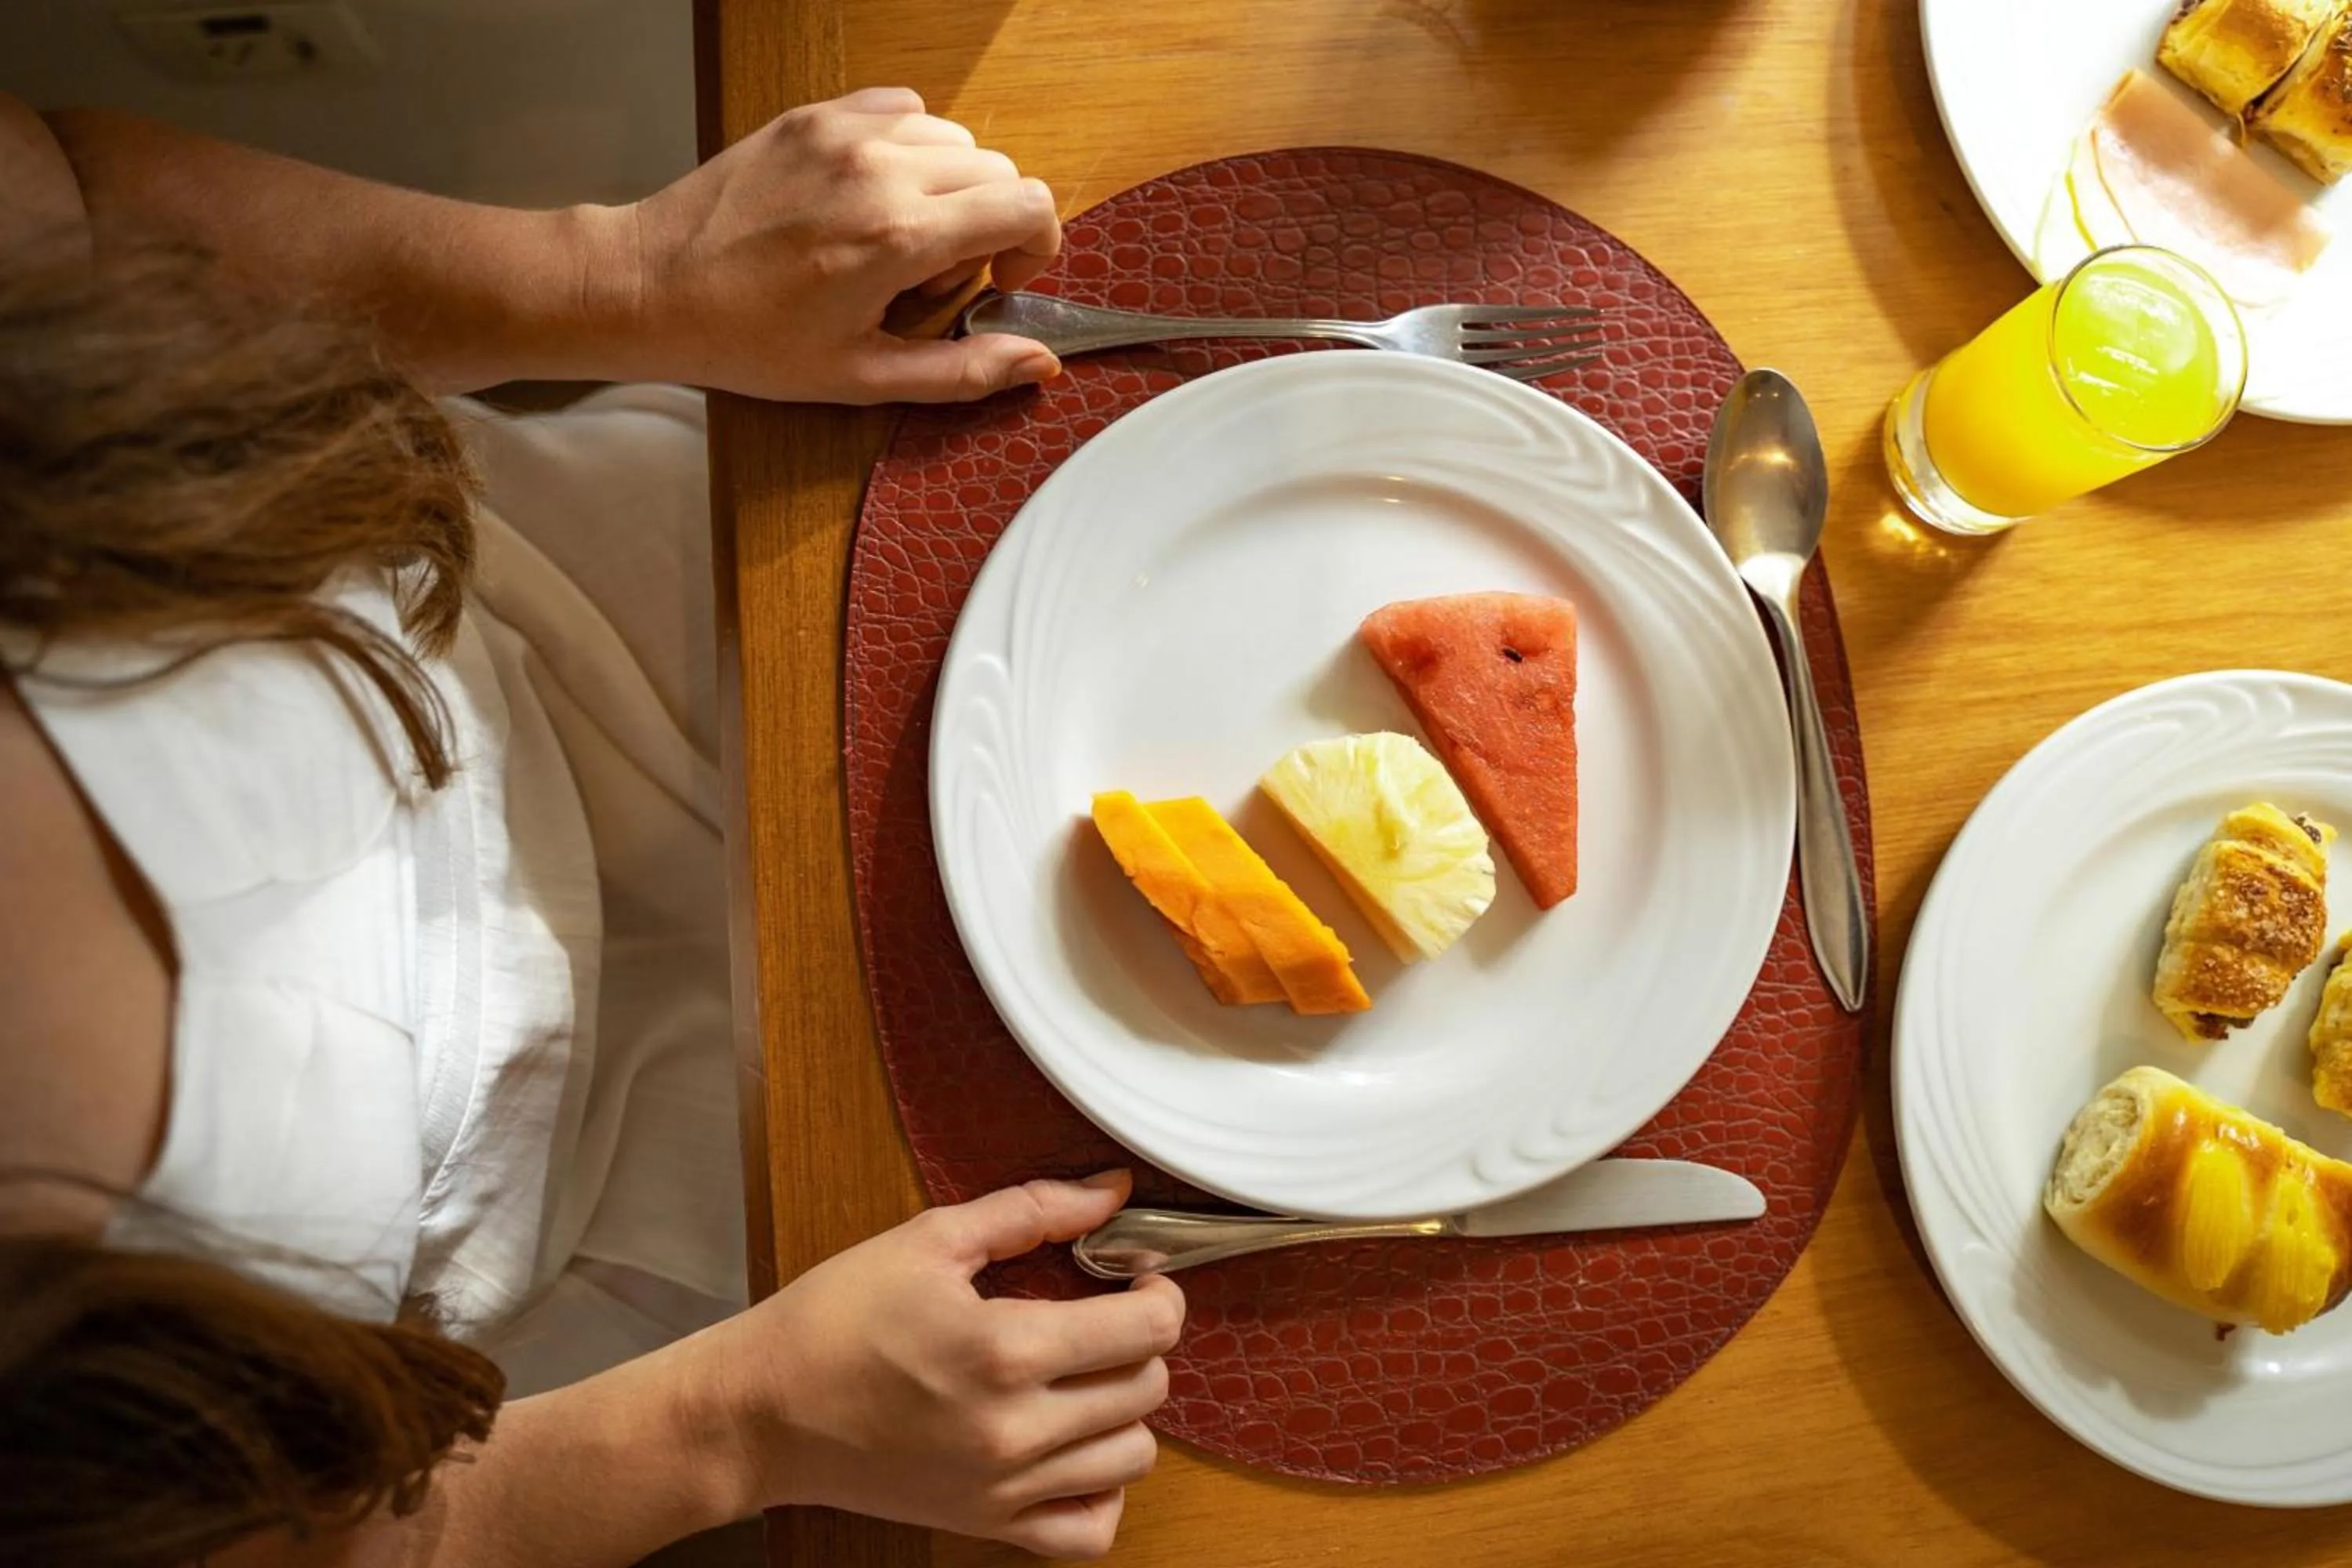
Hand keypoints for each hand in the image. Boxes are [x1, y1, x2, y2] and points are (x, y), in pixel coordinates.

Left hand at [607, 86, 1063, 404]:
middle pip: (998, 173)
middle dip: (990, 227)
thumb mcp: (862, 376)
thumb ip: (963, 370)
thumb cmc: (749, 339)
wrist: (654, 288)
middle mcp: (880, 168)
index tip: (996, 282)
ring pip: (954, 140)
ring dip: (950, 189)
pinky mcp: (816, 116)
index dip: (1032, 249)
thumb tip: (1040, 362)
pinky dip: (908, 151)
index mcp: (899, 235)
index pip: (1027, 206)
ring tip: (898, 236)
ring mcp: (845, 133)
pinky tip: (872, 196)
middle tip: (934, 276)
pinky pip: (902, 112)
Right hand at [696, 1172, 1182, 1558]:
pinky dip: (1101, 1491)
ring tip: (1084, 1380)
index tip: (1136, 1278)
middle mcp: (1015, 1428)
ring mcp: (1004, 1487)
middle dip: (1140, 1344)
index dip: (1159, 1293)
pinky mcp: (986, 1524)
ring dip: (1125, 1412)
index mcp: (1004, 1348)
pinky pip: (1090, 1531)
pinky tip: (1073, 1449)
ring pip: (1134, 1457)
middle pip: (1148, 1388)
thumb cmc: (837, 1317)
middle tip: (1102, 1319)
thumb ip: (1031, 1210)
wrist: (764, 1411)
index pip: (1147, 1329)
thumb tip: (1112, 1192)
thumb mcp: (929, 1240)